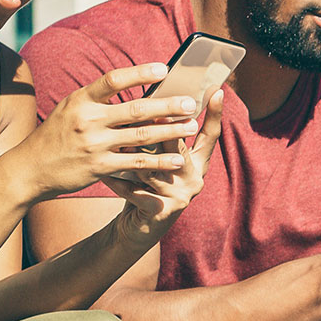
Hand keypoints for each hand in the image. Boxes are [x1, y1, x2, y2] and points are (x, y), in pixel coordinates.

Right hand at [9, 64, 202, 201]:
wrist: (30, 169)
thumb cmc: (57, 135)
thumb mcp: (70, 109)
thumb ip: (98, 100)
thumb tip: (135, 87)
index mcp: (81, 99)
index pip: (113, 79)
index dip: (140, 73)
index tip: (164, 69)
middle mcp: (88, 119)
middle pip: (136, 109)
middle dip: (168, 106)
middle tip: (191, 102)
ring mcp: (94, 144)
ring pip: (141, 136)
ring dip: (170, 132)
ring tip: (192, 126)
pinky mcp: (100, 167)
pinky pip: (136, 163)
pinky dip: (159, 162)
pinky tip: (178, 160)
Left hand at [104, 86, 225, 233]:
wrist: (140, 229)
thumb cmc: (147, 186)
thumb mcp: (158, 162)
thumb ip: (161, 139)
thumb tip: (154, 102)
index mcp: (197, 163)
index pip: (210, 135)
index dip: (215, 114)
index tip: (217, 91)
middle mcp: (194, 178)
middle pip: (178, 145)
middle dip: (158, 128)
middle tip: (141, 110)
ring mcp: (181, 195)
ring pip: (152, 166)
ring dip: (131, 155)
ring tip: (113, 142)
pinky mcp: (164, 211)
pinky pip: (137, 190)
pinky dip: (118, 182)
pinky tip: (104, 174)